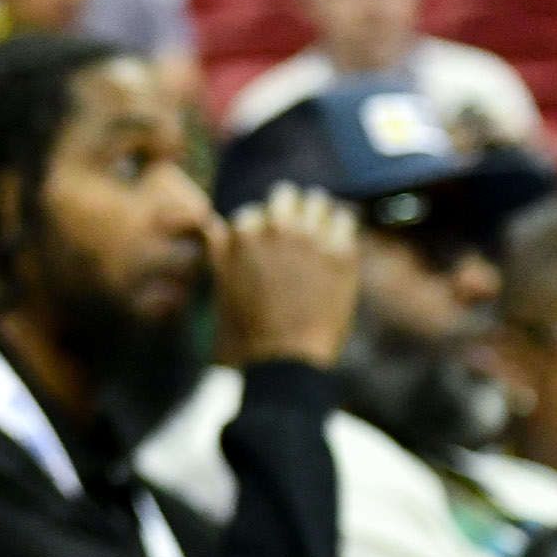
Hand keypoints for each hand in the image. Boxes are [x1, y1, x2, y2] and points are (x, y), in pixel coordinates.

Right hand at [210, 183, 358, 369]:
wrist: (286, 362)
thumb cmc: (247, 334)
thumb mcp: (220, 289)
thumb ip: (219, 252)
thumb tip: (212, 224)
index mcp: (242, 237)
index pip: (251, 214)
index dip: (258, 231)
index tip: (265, 245)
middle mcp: (275, 229)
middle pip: (284, 194)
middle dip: (287, 211)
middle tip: (294, 230)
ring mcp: (310, 238)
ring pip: (317, 200)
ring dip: (316, 214)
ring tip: (319, 233)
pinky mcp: (340, 252)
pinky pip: (345, 219)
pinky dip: (341, 230)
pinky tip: (337, 245)